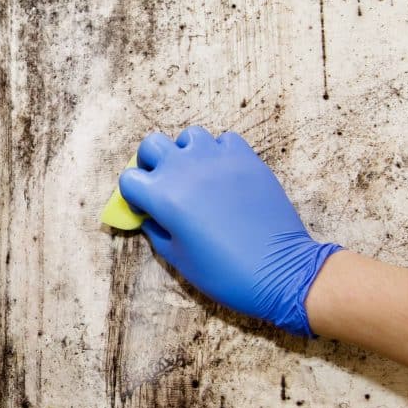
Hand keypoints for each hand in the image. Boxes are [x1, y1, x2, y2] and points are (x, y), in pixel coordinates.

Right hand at [118, 126, 340, 335]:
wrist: (278, 270)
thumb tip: (150, 216)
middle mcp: (185, 169)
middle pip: (151, 144)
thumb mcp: (176, 258)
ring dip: (186, 152)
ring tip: (196, 174)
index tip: (147, 208)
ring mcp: (217, 159)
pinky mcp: (245, 157)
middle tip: (163, 182)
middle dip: (151, 162)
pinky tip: (224, 174)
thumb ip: (156, 230)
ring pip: (189, 135)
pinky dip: (219, 152)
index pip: (129, 178)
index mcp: (162, 196)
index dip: (134, 194)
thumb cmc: (223, 272)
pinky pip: (224, 139)